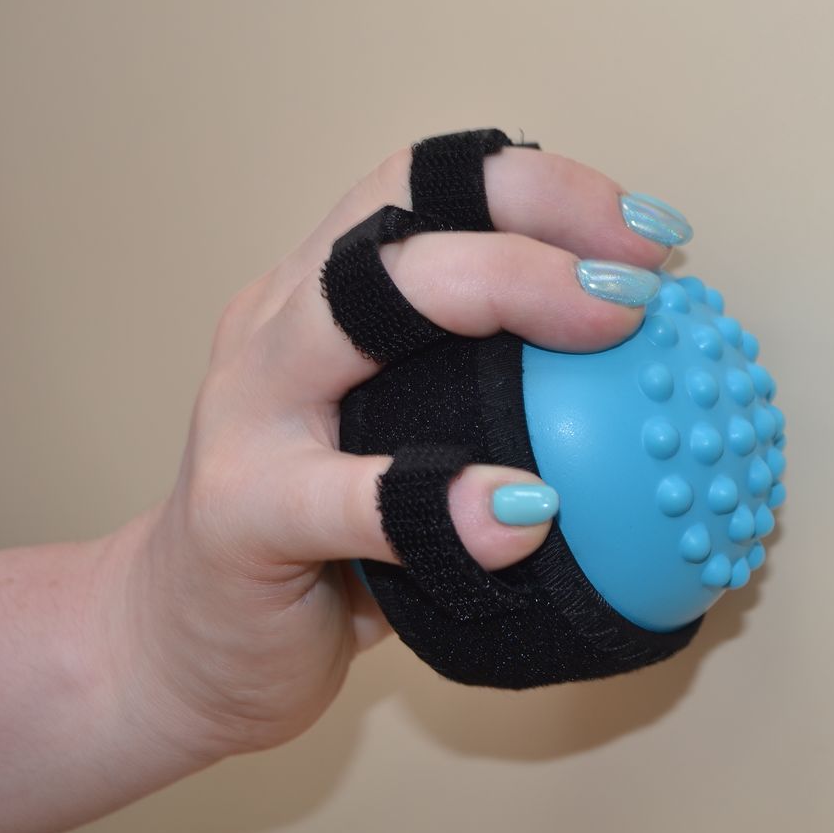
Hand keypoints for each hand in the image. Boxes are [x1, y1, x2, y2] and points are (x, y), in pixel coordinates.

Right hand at [100, 145, 683, 761]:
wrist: (181, 647)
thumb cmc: (325, 546)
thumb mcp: (411, 445)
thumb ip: (496, 401)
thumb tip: (651, 387)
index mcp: (325, 292)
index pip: (431, 187)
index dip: (544, 185)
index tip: (652, 230)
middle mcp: (280, 324)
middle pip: (402, 218)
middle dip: (535, 218)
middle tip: (642, 278)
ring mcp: (246, 408)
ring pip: (358, 309)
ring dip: (500, 291)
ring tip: (607, 323)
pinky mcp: (234, 511)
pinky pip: (342, 495)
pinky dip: (440, 497)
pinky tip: (524, 513)